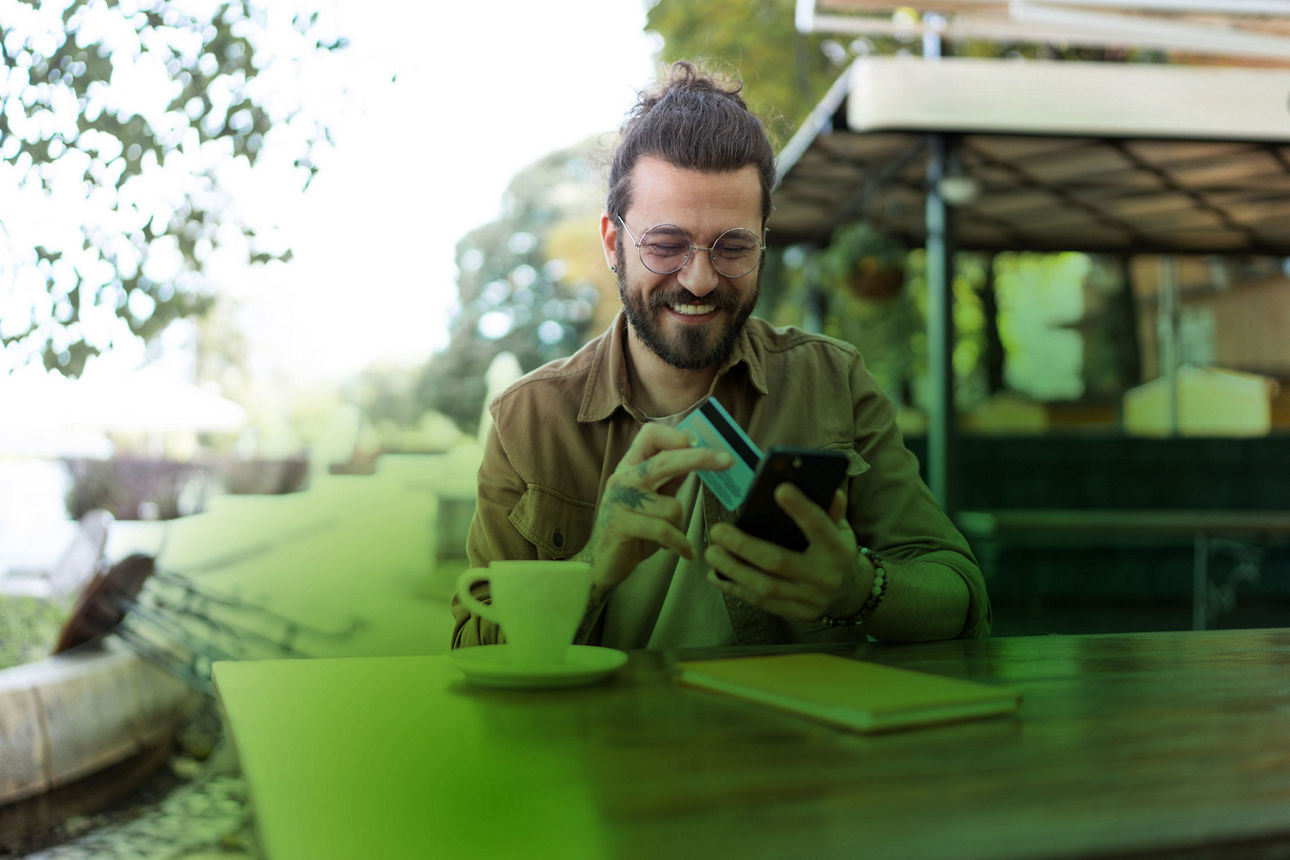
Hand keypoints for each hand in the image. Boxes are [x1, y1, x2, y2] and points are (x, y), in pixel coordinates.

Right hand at [584, 423, 732, 592]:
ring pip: (671, 506)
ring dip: (679, 525)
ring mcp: (620, 501)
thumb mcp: (653, 500)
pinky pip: (664, 529)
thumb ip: (670, 478)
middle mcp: (623, 478)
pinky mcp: (621, 524)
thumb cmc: (633, 531)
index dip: (675, 436)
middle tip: (727, 460)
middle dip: (699, 458)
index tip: (698, 443)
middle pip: (665, 460)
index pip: (650, 435)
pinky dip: (680, 543)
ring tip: (673, 538)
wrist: (603, 564)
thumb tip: (696, 454)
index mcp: (630, 467)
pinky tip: (685, 553)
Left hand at [704, 485, 869, 622]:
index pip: (819, 527)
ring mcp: (809, 598)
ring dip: (733, 569)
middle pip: (779, 562)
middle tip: (718, 531)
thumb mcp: (842, 529)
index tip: (779, 489)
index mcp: (837, 550)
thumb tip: (826, 487)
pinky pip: (761, 603)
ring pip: (765, 587)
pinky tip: (716, 575)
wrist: (850, 594)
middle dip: (744, 546)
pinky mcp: (795, 613)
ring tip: (712, 553)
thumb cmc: (837, 552)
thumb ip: (832, 510)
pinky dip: (735, 589)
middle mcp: (823, 576)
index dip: (800, 510)